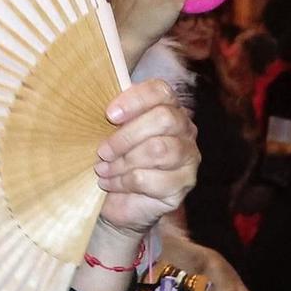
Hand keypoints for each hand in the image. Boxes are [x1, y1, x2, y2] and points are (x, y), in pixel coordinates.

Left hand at [94, 79, 198, 235]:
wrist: (119, 199)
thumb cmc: (115, 158)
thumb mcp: (109, 133)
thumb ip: (113, 118)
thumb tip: (103, 109)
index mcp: (167, 107)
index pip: (160, 91)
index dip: (134, 100)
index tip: (109, 114)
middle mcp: (184, 129)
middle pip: (164, 118)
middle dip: (126, 136)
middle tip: (102, 151)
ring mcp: (189, 157)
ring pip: (159, 149)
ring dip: (123, 161)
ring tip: (103, 170)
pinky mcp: (182, 184)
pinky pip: (151, 179)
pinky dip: (123, 182)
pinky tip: (111, 183)